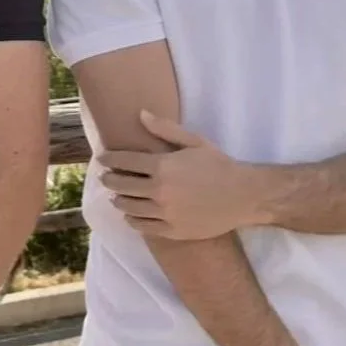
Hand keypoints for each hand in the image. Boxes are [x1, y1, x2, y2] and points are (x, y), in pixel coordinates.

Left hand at [97, 110, 254, 239]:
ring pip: (129, 208)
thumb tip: (140, 114)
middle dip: (110, 180)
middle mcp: (159, 191)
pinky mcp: (172, 230)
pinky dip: (132, 220)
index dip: (110, 160)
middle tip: (105, 178)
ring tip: (115, 197)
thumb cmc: (218, 164)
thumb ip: (164, 129)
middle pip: (122, 186)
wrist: (243, 196)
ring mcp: (165, 213)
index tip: (102, 159)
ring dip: (118, 201)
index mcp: (162, 166)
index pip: (125, 162)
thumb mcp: (193, 141)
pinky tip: (130, 216)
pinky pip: (143, 226)